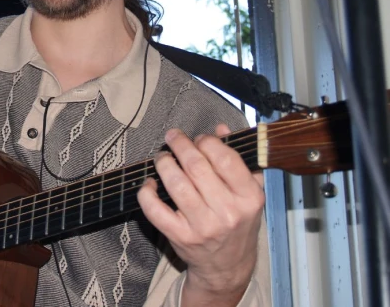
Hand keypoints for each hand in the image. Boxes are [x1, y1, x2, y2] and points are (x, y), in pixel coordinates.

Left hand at [137, 125, 263, 306]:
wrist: (227, 267)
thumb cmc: (237, 223)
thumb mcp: (248, 193)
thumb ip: (238, 159)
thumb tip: (221, 129)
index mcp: (249, 197)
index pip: (225, 158)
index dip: (207, 141)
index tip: (198, 138)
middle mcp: (228, 212)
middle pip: (196, 166)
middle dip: (180, 145)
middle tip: (173, 138)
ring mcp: (203, 226)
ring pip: (176, 184)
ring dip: (164, 163)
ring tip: (162, 157)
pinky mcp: (180, 237)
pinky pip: (155, 210)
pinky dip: (147, 192)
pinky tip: (149, 183)